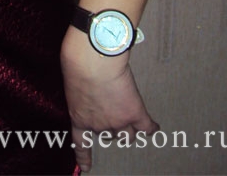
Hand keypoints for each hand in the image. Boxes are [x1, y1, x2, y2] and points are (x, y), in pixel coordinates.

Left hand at [61, 26, 158, 172]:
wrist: (92, 61)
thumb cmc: (77, 63)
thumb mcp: (71, 81)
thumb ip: (81, 93)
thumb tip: (88, 89)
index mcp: (79, 117)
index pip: (81, 144)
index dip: (84, 157)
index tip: (87, 168)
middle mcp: (98, 125)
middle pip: (109, 135)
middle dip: (111, 126)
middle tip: (112, 111)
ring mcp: (117, 121)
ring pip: (128, 135)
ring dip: (130, 129)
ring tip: (133, 120)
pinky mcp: (134, 113)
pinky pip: (147, 128)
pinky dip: (151, 128)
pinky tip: (154, 128)